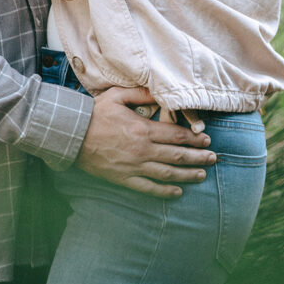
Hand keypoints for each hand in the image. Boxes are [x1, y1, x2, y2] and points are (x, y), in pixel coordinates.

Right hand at [77, 86, 215, 197]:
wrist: (71, 135)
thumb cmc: (94, 114)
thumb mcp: (116, 96)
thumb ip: (141, 94)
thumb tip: (161, 92)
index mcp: (142, 129)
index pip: (176, 135)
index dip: (194, 138)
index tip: (207, 140)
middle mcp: (142, 150)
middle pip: (177, 155)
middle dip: (198, 157)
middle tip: (213, 158)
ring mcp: (133, 166)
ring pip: (167, 174)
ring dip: (187, 175)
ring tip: (201, 175)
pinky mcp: (123, 178)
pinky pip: (148, 188)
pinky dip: (164, 192)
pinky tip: (176, 192)